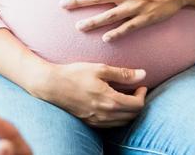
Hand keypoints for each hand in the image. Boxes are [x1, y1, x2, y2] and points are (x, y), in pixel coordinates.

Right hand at [31, 61, 148, 127]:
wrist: (51, 85)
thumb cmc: (75, 74)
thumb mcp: (99, 69)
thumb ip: (122, 73)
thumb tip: (143, 74)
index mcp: (110, 101)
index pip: (138, 105)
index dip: (142, 95)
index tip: (140, 85)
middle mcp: (106, 115)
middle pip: (133, 115)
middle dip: (138, 103)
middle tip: (135, 90)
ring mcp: (97, 121)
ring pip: (123, 122)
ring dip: (129, 111)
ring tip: (125, 96)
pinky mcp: (90, 123)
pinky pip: (112, 124)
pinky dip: (118, 116)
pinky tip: (112, 104)